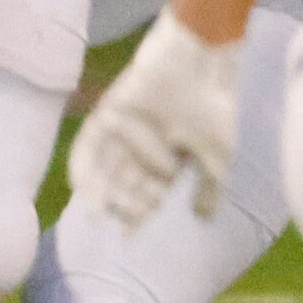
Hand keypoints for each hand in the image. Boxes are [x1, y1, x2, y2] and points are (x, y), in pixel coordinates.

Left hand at [69, 9, 239, 226]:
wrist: (202, 63)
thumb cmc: (214, 108)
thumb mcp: (219, 156)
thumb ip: (210, 188)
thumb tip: (203, 219)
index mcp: (167, 155)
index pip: (146, 193)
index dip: (137, 217)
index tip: (128, 239)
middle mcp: (142, 145)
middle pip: (123, 185)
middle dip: (124, 205)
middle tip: (132, 215)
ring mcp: (123, 130)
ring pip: (104, 170)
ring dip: (101, 192)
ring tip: (101, 213)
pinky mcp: (108, 113)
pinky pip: (88, 145)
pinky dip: (83, 168)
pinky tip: (84, 189)